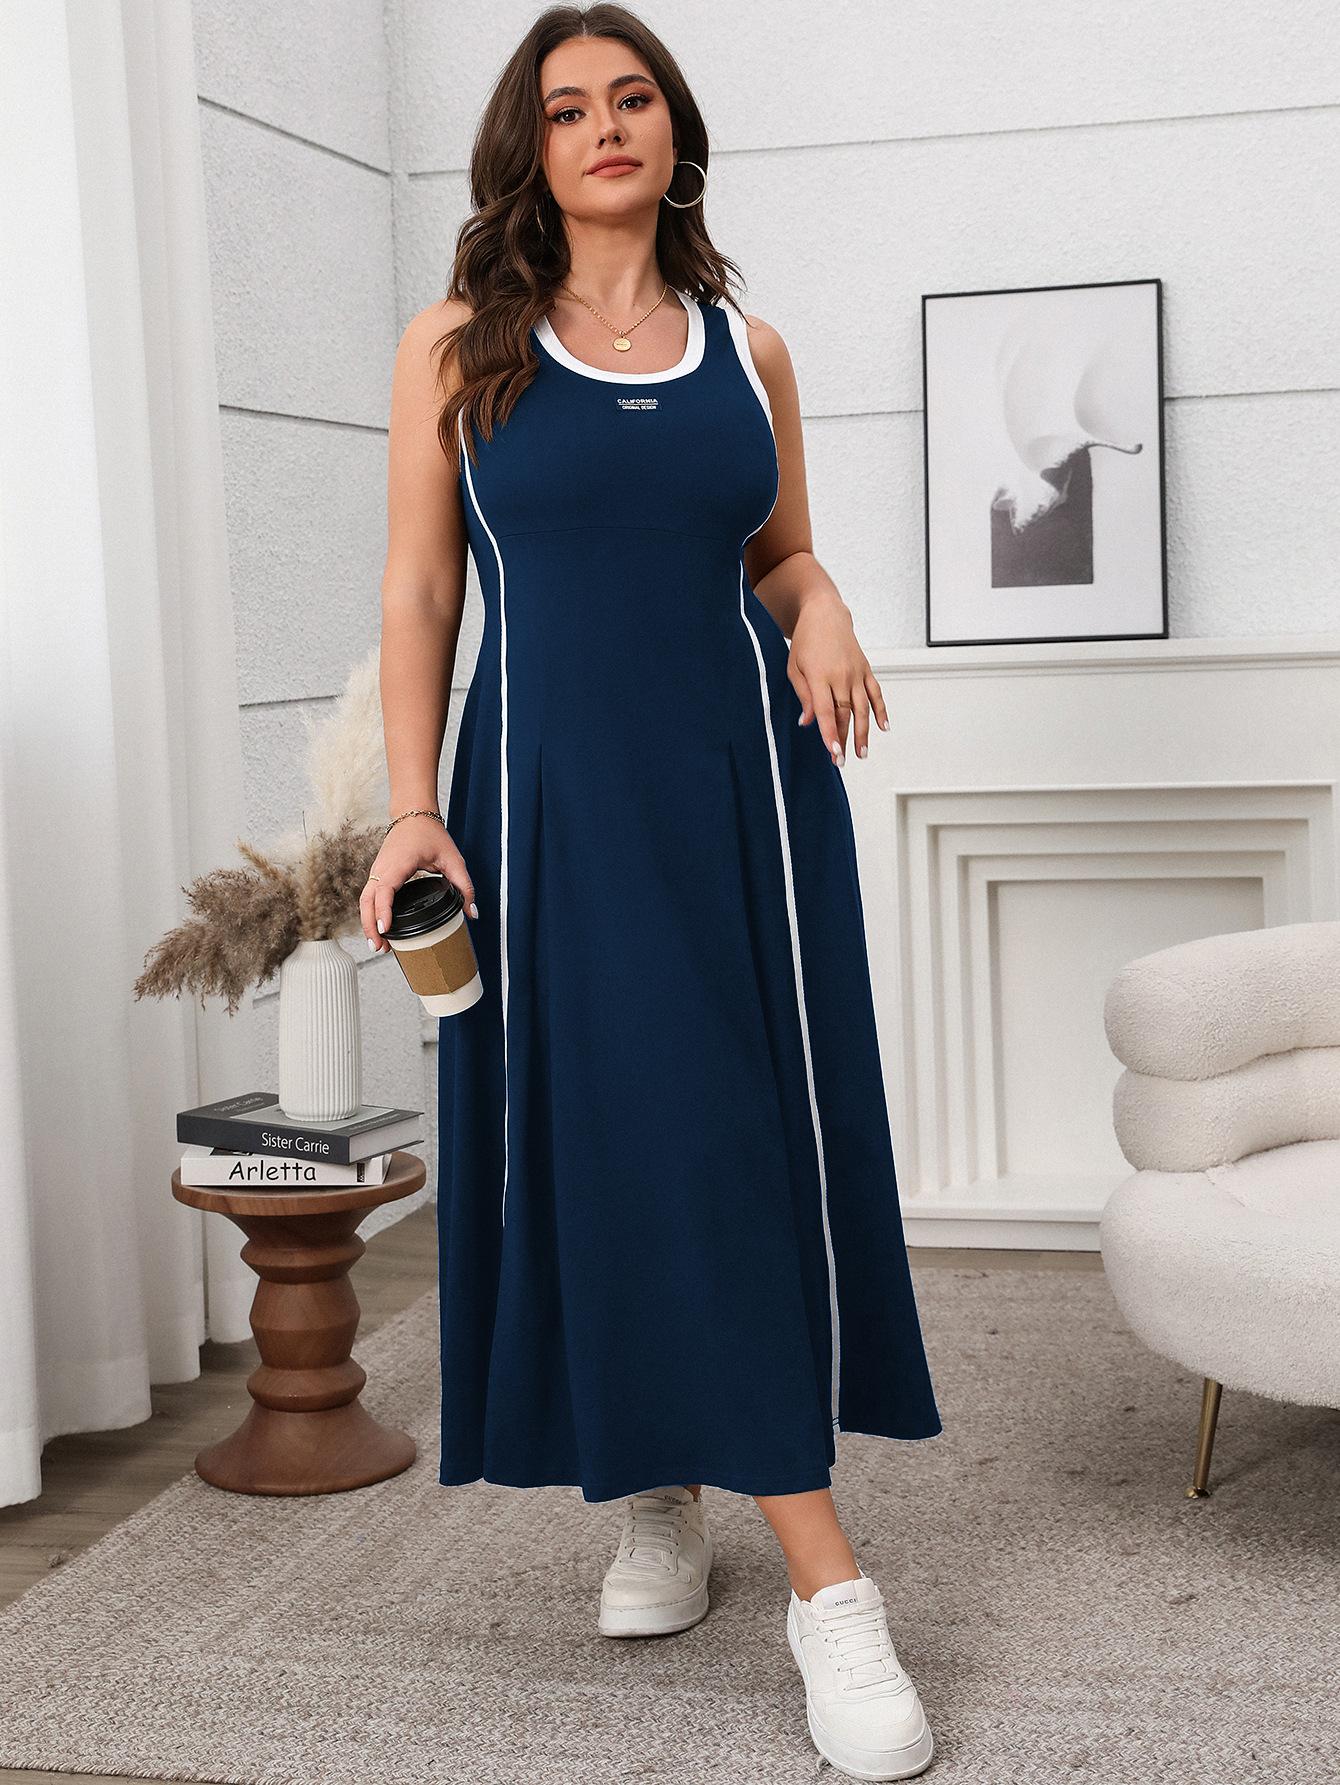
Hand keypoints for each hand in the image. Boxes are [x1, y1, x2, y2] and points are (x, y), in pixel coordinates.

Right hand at [360, 816, 477, 954]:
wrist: (413, 814)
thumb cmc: (430, 833)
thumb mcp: (453, 860)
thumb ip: (464, 886)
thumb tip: (473, 912)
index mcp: (397, 864)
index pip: (384, 891)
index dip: (383, 912)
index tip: (385, 930)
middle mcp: (382, 869)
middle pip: (367, 902)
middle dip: (370, 926)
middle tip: (380, 948)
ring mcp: (377, 871)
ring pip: (364, 901)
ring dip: (368, 923)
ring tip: (378, 945)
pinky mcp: (378, 874)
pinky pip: (368, 896)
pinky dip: (370, 913)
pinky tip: (379, 928)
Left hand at [787, 592, 888, 764]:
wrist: (825, 615)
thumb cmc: (805, 643)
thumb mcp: (794, 668)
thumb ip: (803, 696)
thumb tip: (807, 723)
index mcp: (819, 676)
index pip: (825, 711)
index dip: (829, 733)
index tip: (833, 752)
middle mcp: (841, 675)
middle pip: (844, 714)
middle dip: (844, 739)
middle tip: (842, 761)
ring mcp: (856, 673)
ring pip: (862, 708)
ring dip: (863, 732)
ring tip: (862, 753)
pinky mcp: (866, 669)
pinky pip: (876, 693)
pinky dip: (881, 710)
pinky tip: (883, 727)